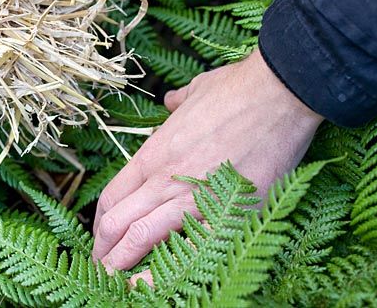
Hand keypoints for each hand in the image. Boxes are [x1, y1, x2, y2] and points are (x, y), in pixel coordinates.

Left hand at [92, 49, 323, 280]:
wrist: (278, 93)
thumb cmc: (238, 89)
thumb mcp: (196, 90)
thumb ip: (178, 103)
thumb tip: (171, 101)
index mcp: (155, 153)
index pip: (112, 195)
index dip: (100, 221)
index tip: (100, 235)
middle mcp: (164, 178)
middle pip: (117, 222)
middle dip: (103, 250)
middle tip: (98, 267)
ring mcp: (192, 197)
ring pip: (139, 238)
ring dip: (120, 265)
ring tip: (112, 284)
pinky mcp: (226, 213)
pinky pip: (184, 251)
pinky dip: (162, 273)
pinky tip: (148, 289)